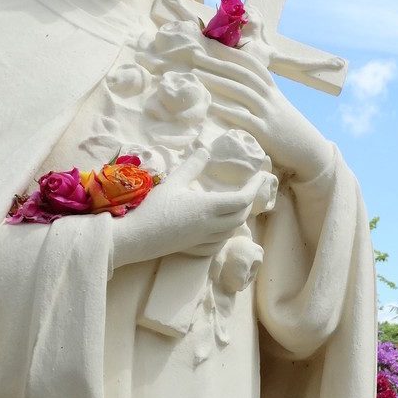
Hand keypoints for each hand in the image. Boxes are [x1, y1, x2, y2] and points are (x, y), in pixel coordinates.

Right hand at [111, 147, 273, 268]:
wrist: (136, 238)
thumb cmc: (153, 209)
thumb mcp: (173, 183)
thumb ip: (191, 167)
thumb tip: (205, 150)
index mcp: (209, 207)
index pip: (243, 199)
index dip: (255, 188)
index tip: (261, 177)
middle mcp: (212, 225)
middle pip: (241, 215)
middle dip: (249, 202)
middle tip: (250, 189)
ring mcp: (204, 239)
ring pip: (232, 231)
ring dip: (239, 218)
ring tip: (237, 206)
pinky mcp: (195, 248)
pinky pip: (219, 243)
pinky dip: (225, 234)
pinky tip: (220, 230)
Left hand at [190, 36, 331, 181]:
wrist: (309, 151)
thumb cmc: (288, 130)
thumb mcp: (277, 107)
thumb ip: (260, 96)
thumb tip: (236, 87)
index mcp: (272, 90)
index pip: (251, 64)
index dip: (231, 53)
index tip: (211, 44)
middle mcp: (270, 97)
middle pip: (242, 74)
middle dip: (218, 62)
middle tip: (196, 55)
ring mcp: (268, 114)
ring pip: (241, 91)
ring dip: (217, 80)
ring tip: (196, 75)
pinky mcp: (265, 132)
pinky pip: (243, 117)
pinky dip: (226, 110)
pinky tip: (210, 105)